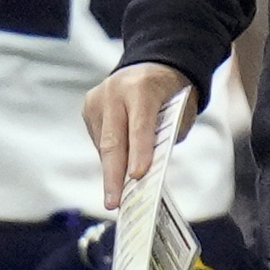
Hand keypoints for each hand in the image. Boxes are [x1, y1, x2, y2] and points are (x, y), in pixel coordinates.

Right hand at [83, 62, 194, 210]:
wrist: (150, 67)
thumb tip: (150, 170)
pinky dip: (110, 156)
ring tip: (119, 195)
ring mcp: (98, 99)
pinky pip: (98, 140)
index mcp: (142, 88)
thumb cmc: (170, 94)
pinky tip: (118, 163)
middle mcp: (115, 91)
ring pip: (103, 145)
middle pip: (112, 140)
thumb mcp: (180, 110)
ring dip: (112, 171)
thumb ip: (168, 135)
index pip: (140, 125)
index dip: (139, 152)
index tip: (137, 177)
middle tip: (114, 202)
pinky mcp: (89, 107)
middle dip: (114, 175)